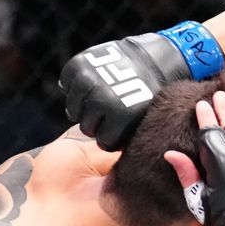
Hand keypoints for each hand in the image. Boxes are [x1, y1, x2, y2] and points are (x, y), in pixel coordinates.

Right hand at [61, 22, 224, 150]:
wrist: (157, 59)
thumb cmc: (155, 94)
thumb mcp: (147, 121)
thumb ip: (130, 140)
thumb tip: (119, 166)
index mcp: (120, 115)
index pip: (103, 141)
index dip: (111, 138)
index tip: (118, 132)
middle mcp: (101, 98)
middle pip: (87, 127)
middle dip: (97, 123)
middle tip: (108, 115)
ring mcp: (88, 80)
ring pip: (73, 108)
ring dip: (84, 106)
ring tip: (98, 102)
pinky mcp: (78, 66)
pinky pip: (66, 85)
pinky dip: (75, 86)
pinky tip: (90, 87)